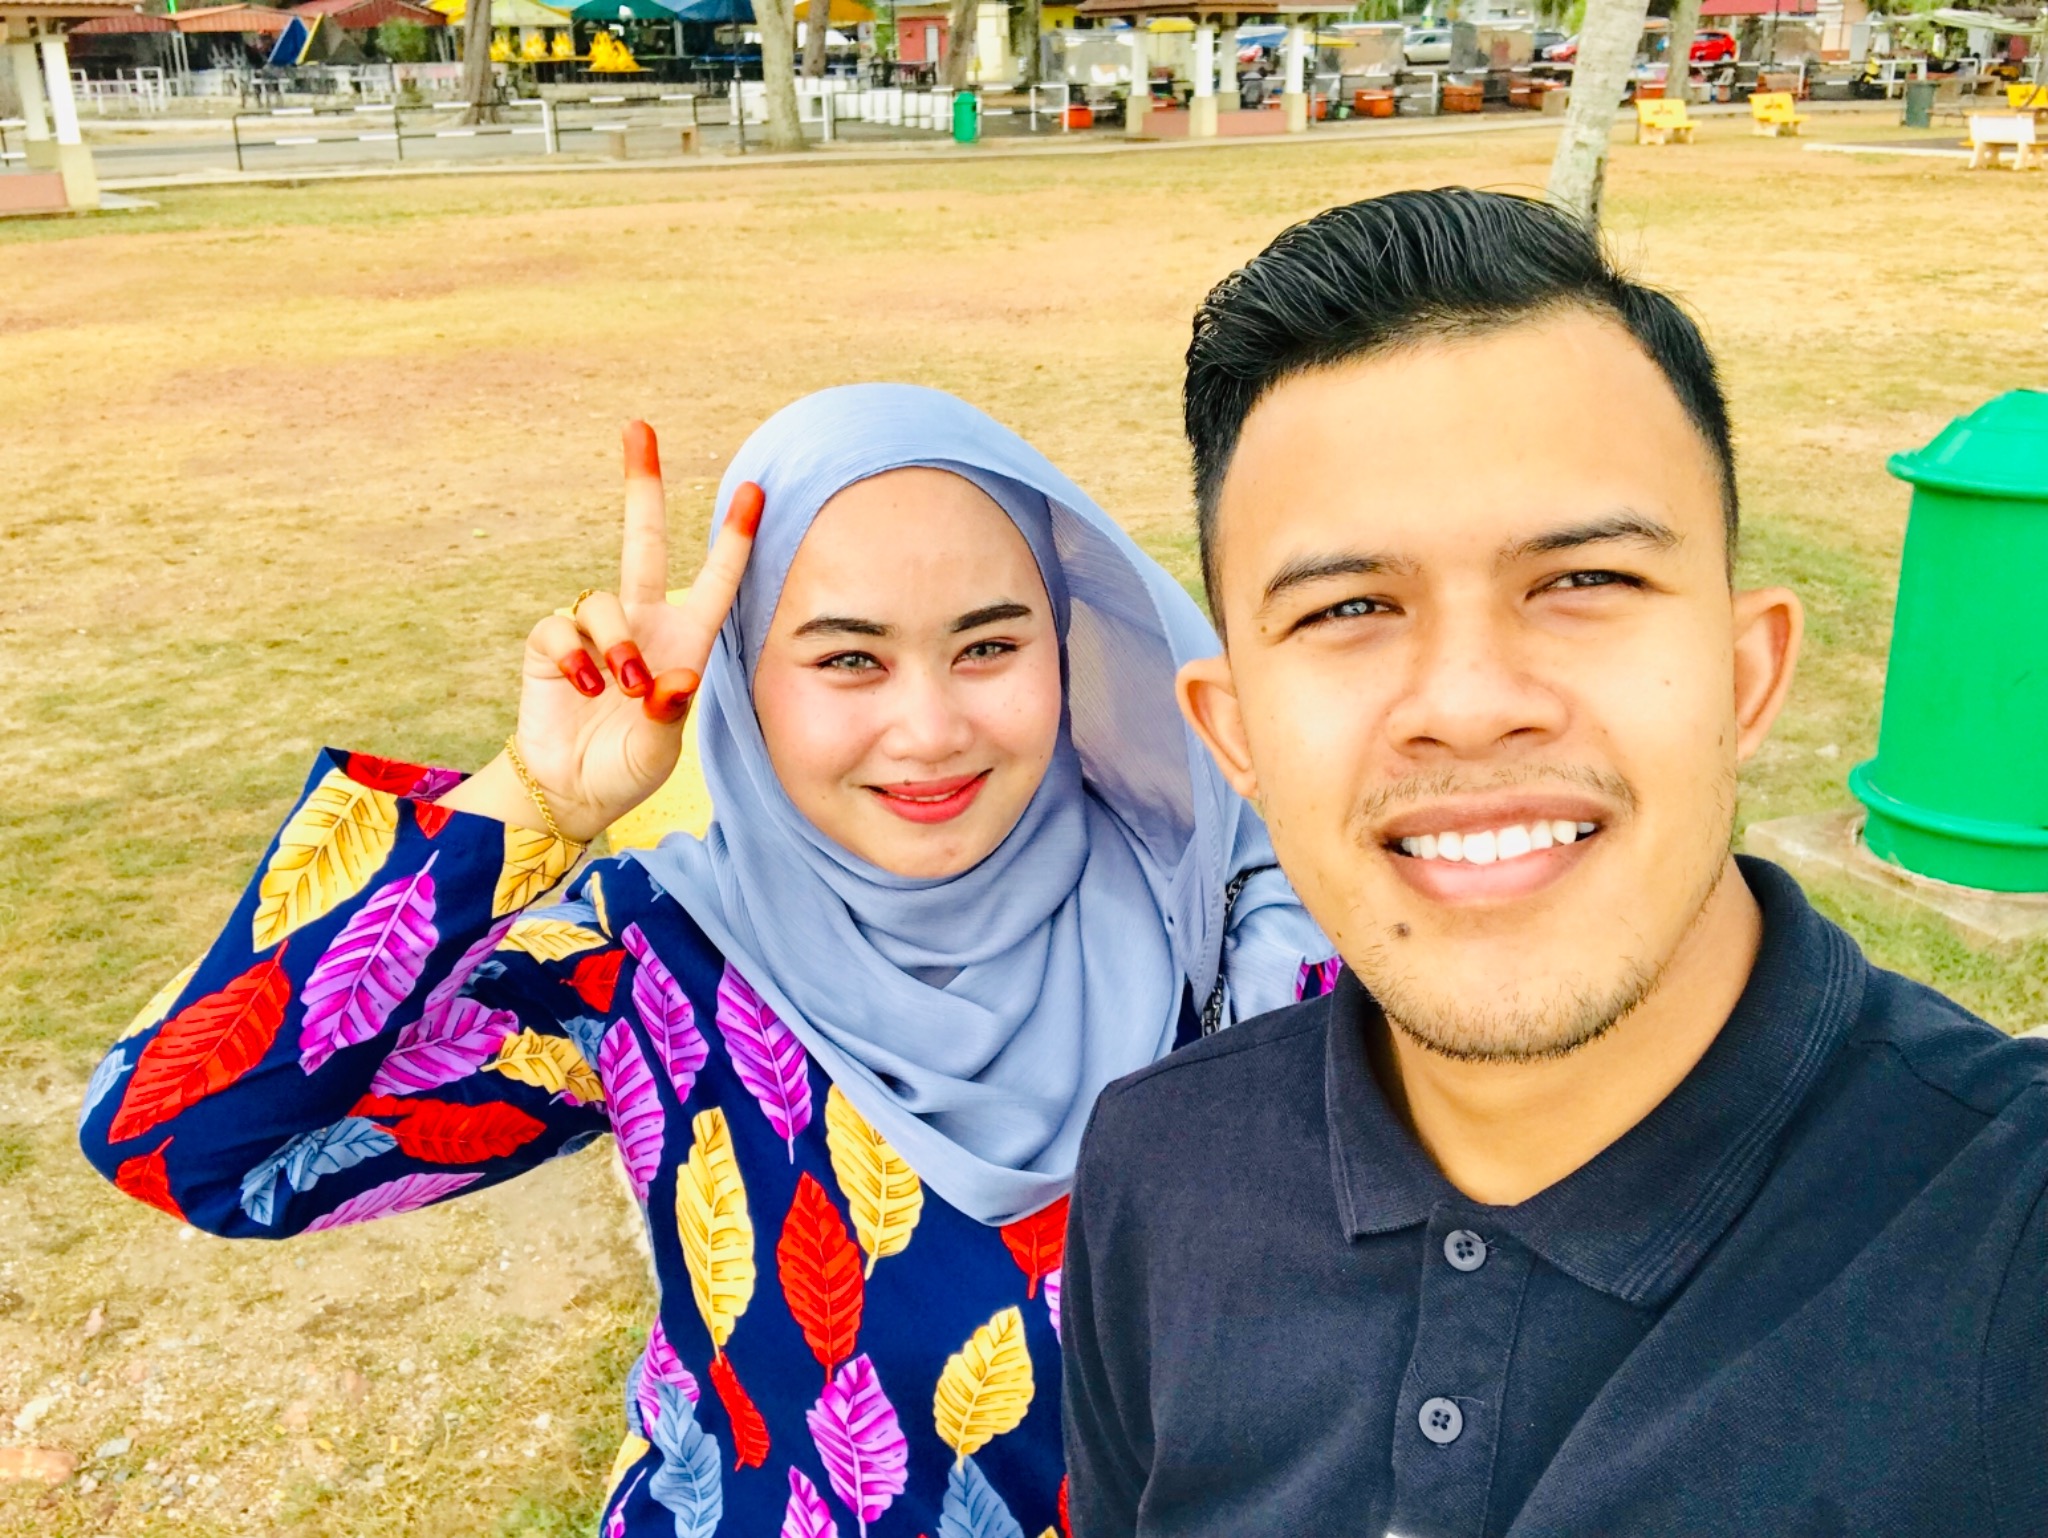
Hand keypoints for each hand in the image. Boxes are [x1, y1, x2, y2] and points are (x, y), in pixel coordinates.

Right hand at [440, 421, 759, 843]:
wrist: (570, 792)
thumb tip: (673, 683)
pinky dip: (575, 652)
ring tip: (623, 689)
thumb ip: (669, 716)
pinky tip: (584, 684)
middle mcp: (641, 626)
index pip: (715, 580)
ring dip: (617, 644)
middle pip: (643, 541)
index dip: (735, 538)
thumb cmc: (626, 768)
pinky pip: (561, 626)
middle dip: (641, 486)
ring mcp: (596, 632)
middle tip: (639, 429)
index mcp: (684, 643)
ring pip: (604, 601)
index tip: (757, 491)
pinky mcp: (551, 645)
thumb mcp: (659, 750)